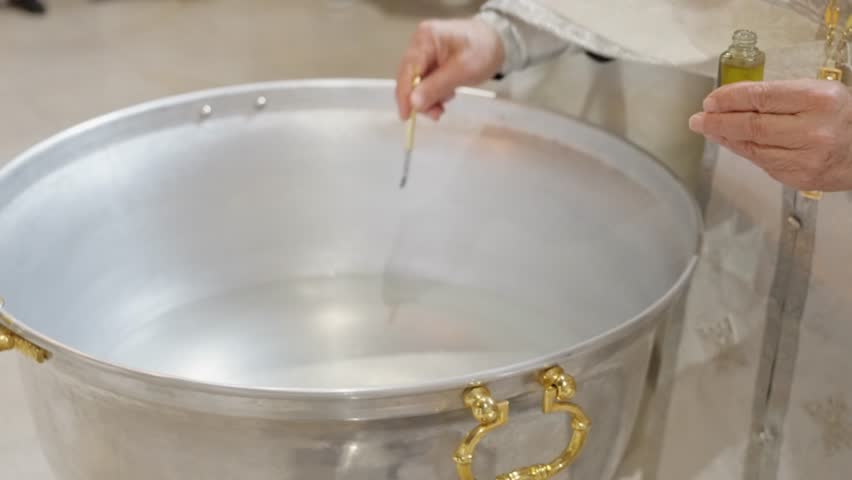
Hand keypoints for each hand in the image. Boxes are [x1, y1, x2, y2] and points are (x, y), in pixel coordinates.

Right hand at [395, 18, 503, 120]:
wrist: (498, 41)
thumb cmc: (483, 50)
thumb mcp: (462, 71)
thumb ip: (436, 87)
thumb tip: (414, 103)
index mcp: (425, 39)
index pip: (407, 70)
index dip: (405, 95)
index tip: (406, 116)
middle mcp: (420, 43)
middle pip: (409, 77)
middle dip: (420, 99)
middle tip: (436, 114)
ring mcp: (425, 52)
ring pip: (417, 82)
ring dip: (428, 98)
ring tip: (444, 105)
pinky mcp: (431, 61)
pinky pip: (426, 81)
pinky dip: (434, 93)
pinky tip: (447, 94)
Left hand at [689, 79, 851, 191]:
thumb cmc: (842, 116)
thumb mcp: (818, 93)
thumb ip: (779, 96)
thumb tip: (732, 101)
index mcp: (819, 99)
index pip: (761, 96)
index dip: (729, 99)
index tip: (710, 101)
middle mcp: (813, 130)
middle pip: (752, 125)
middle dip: (718, 122)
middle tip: (698, 119)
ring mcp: (806, 157)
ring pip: (753, 148)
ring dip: (725, 138)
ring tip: (708, 130)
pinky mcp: (800, 178)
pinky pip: (763, 163)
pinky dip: (744, 151)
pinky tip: (731, 143)